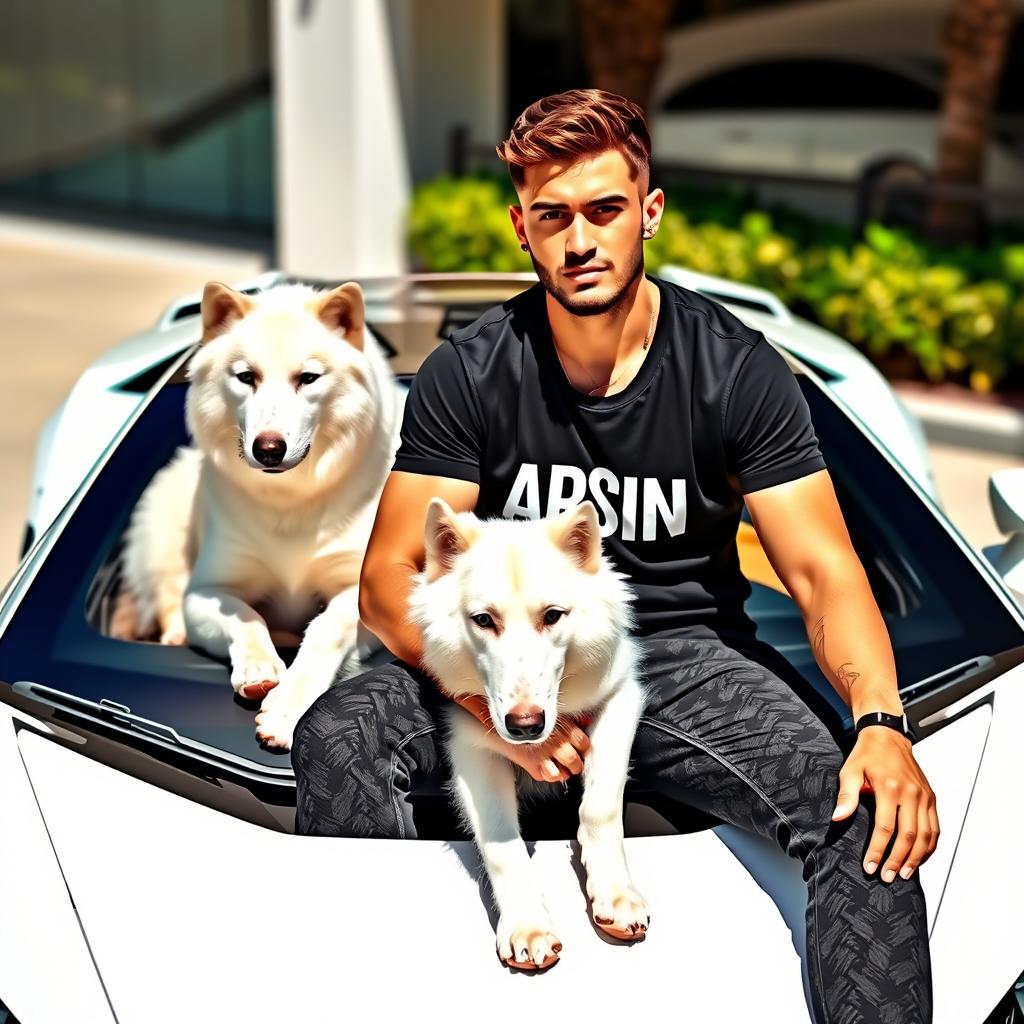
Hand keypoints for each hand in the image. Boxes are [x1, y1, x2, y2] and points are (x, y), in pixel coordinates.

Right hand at [500, 716, 591, 782]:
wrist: (497, 715)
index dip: (582, 747)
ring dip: (563, 772)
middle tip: (572, 762)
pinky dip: (547, 774)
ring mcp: (545, 755)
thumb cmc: (523, 708)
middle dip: (575, 764)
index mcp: (565, 726)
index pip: (584, 744)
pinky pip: (547, 777)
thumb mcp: (549, 706)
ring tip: (559, 768)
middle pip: (576, 762)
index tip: (579, 747)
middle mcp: (558, 743)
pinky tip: (544, 767)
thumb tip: (585, 720)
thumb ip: (569, 715)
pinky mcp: (532, 765)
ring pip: (563, 773)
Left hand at [831, 727, 939, 882]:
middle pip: (909, 836)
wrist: (887, 736)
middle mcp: (911, 793)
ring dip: (917, 858)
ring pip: (926, 835)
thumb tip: (838, 818)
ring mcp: (924, 796)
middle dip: (897, 860)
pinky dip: (930, 846)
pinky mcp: (931, 797)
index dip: (878, 850)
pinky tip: (920, 858)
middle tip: (888, 877)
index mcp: (890, 788)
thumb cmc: (867, 754)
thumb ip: (846, 796)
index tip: (870, 867)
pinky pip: (935, 827)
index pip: (885, 828)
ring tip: (904, 873)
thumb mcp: (849, 771)